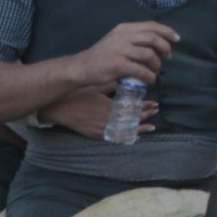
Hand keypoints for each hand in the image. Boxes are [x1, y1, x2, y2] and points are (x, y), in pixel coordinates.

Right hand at [40, 86, 158, 138]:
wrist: (61, 109)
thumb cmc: (79, 95)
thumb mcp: (98, 87)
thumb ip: (113, 85)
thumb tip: (126, 79)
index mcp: (110, 107)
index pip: (133, 108)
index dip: (145, 106)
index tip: (154, 103)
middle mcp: (109, 120)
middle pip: (132, 119)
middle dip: (145, 115)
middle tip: (155, 110)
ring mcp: (103, 129)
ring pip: (126, 130)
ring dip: (139, 128)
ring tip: (151, 126)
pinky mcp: (97, 135)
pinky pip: (115, 138)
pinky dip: (126, 137)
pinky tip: (135, 136)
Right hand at [70, 22, 178, 89]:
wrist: (81, 67)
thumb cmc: (102, 55)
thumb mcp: (117, 40)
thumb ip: (134, 38)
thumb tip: (159, 43)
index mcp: (124, 28)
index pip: (151, 25)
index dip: (167, 31)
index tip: (176, 39)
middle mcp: (122, 36)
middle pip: (153, 38)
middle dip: (165, 48)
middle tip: (168, 57)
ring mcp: (120, 50)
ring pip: (149, 55)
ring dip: (157, 64)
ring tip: (157, 71)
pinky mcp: (118, 65)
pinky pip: (141, 70)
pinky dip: (149, 76)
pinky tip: (150, 80)